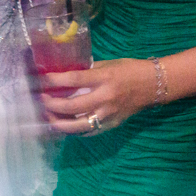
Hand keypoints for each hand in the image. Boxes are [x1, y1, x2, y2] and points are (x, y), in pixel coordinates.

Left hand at [39, 58, 157, 134]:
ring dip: (60, 122)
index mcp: (104, 78)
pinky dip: (75, 130)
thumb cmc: (129, 70)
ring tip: (48, 117)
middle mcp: (106, 98)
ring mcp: (109, 114)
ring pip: (79, 124)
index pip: (75, 80)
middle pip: (73, 105)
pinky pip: (90, 131)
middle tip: (41, 100)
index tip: (41, 80)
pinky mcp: (112, 124)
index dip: (55, 81)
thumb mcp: (108, 64)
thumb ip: (88, 71)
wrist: (154, 85)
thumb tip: (66, 76)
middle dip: (53, 104)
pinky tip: (64, 126)